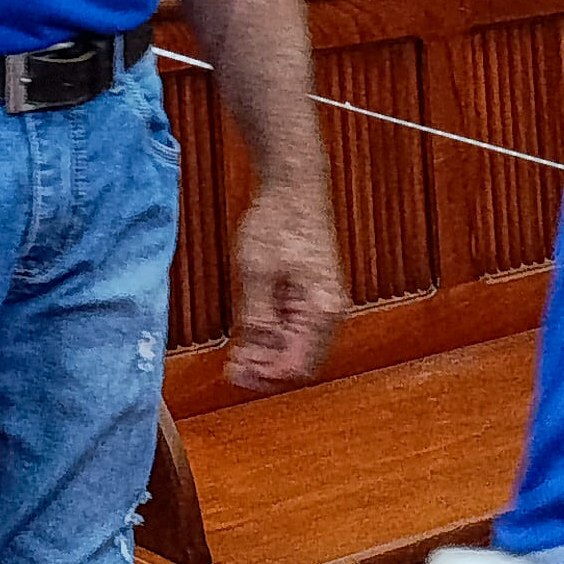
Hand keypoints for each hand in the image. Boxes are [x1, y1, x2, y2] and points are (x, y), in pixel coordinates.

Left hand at [222, 176, 347, 393]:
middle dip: (267, 370)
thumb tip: (255, 354)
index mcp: (321, 310)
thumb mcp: (256, 272)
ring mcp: (324, 303)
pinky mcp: (313, 295)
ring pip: (298, 348)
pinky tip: (251, 338)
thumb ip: (257, 317)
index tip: (237, 376)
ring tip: (238, 357)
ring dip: (270, 357)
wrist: (294, 186)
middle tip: (233, 371)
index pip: (297, 365)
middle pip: (300, 362)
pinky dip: (275, 338)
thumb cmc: (278, 222)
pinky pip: (297, 329)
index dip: (265, 377)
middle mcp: (330, 312)